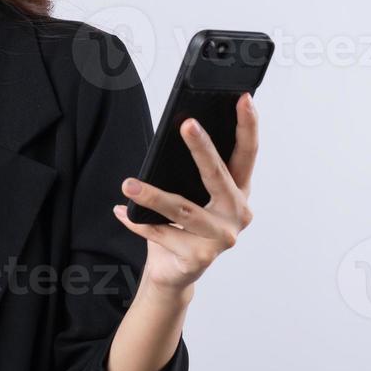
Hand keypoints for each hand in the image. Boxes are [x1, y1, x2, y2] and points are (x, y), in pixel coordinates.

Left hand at [111, 93, 259, 296]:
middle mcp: (237, 214)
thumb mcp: (191, 195)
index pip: (247, 154)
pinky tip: (122, 212)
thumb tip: (176, 135)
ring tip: (128, 184)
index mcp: (238, 192)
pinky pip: (161, 234)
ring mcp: (221, 238)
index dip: (247, 126)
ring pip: (182, 209)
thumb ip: (190, 173)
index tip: (242, 99)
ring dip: (152, 195)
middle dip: (203, 148)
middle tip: (187, 124)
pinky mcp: (200, 258)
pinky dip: (138, 223)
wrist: (174, 272)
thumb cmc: (183, 226)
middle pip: (218, 177)